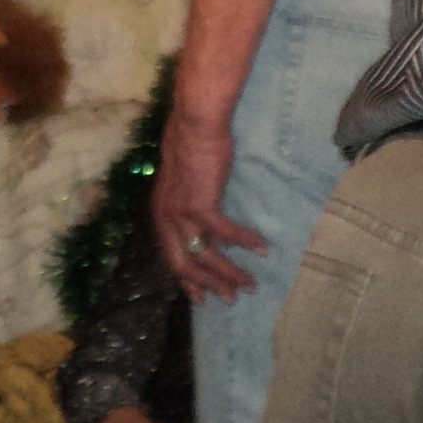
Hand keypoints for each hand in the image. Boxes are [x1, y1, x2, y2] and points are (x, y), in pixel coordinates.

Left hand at [153, 109, 262, 300]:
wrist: (194, 124)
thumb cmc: (190, 147)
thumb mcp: (180, 183)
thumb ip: (185, 206)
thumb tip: (202, 225)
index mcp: (160, 214)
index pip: (170, 258)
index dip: (187, 280)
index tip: (200, 298)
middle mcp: (166, 219)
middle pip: (185, 266)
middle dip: (209, 285)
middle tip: (231, 298)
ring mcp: (182, 214)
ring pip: (206, 256)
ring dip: (230, 273)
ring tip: (250, 283)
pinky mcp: (201, 205)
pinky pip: (227, 234)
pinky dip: (245, 242)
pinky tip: (262, 247)